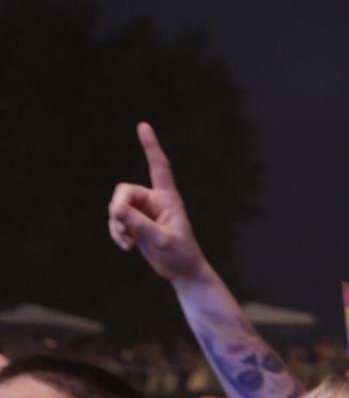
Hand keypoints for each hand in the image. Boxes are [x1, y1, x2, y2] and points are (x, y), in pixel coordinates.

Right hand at [107, 122, 209, 283]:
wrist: (183, 272)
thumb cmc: (181, 255)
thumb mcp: (161, 239)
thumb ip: (139, 224)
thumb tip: (116, 210)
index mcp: (168, 198)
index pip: (159, 167)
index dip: (151, 146)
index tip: (143, 126)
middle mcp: (155, 201)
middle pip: (124, 192)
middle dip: (118, 209)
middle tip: (122, 227)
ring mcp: (143, 212)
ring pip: (116, 208)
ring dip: (117, 226)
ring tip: (129, 243)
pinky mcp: (136, 224)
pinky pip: (116, 221)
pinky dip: (117, 233)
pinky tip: (127, 247)